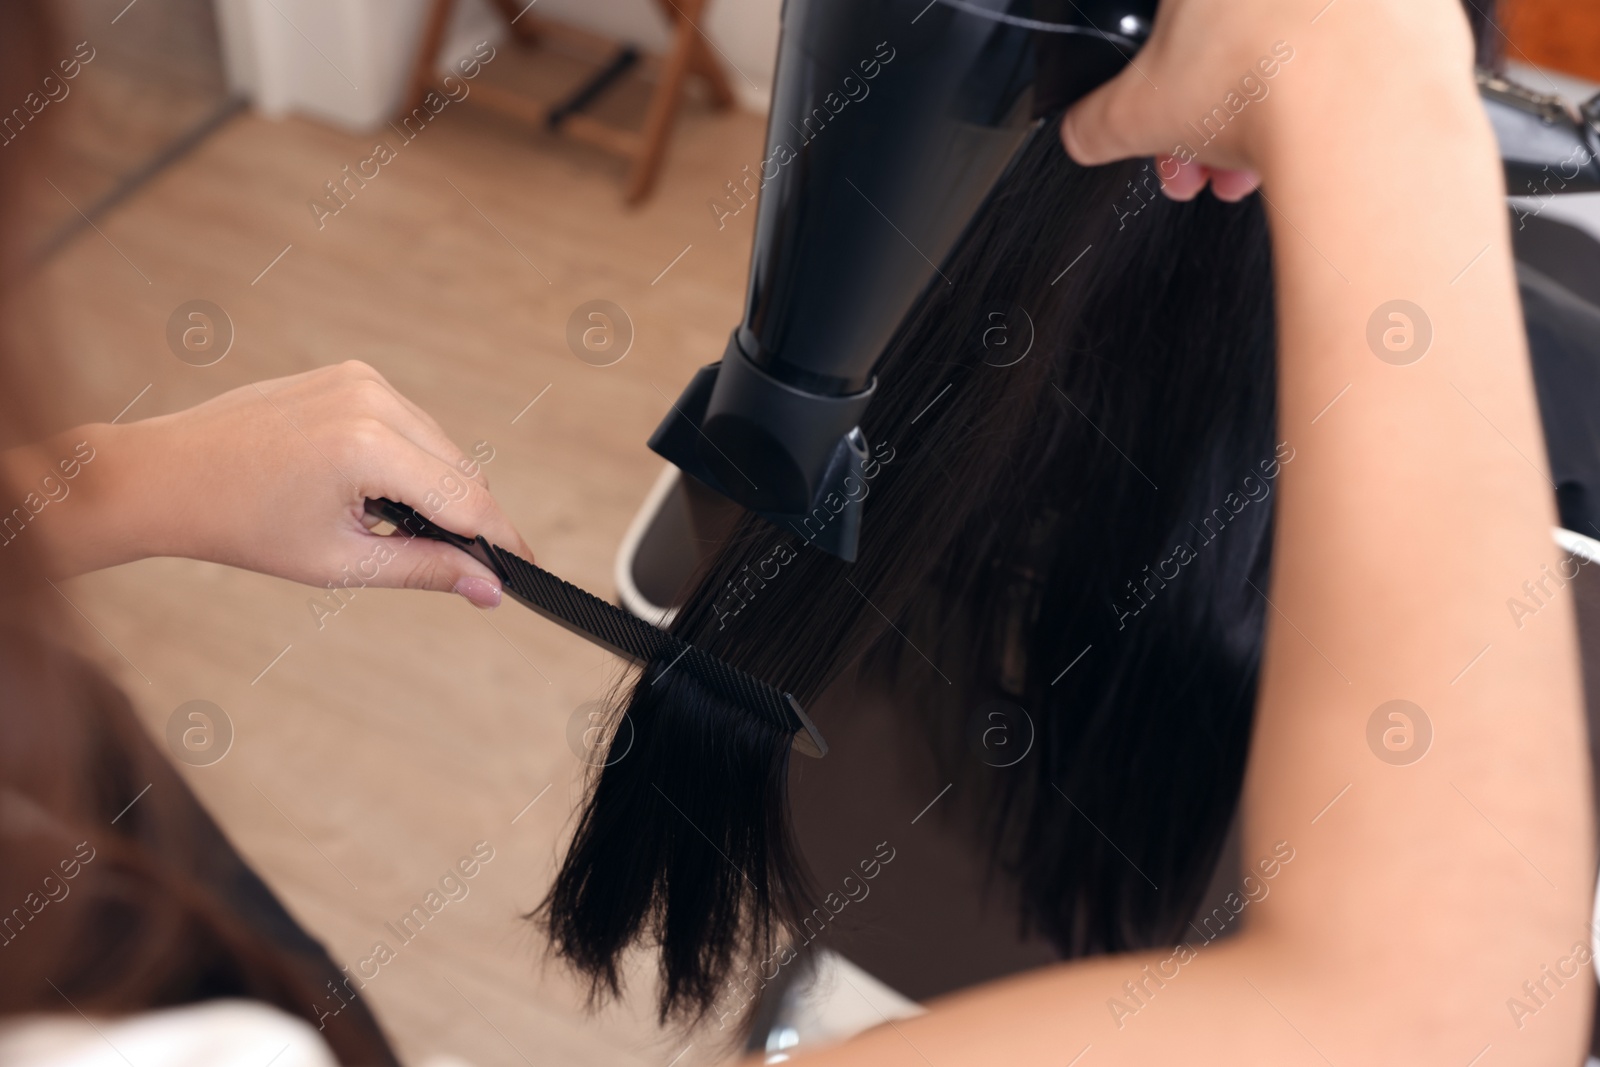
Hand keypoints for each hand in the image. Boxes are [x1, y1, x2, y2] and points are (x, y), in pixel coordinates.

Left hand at [64, 361, 531, 606]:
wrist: (168, 476)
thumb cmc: (240, 523)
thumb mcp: (341, 562)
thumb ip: (426, 571)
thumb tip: (487, 588)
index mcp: (367, 446)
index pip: (466, 498)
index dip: (501, 538)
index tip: (525, 566)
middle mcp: (371, 399)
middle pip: (461, 469)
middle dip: (467, 517)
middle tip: (457, 566)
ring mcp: (362, 379)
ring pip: (440, 445)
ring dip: (439, 488)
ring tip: (396, 529)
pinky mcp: (352, 374)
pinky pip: (410, 423)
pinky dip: (412, 459)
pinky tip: (379, 492)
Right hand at [1060, 0, 1478, 200]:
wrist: (1367, 109)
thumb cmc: (1266, 84)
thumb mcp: (1135, 116)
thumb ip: (1095, 122)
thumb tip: (1083, 132)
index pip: (1173, 22)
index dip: (1161, 80)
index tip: (1166, 117)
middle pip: (1237, 30)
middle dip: (1213, 106)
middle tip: (1201, 158)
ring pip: (1298, 42)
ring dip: (1268, 110)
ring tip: (1252, 169)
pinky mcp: (1416, 7)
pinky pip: (1360, 51)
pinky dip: (1336, 96)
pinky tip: (1315, 143)